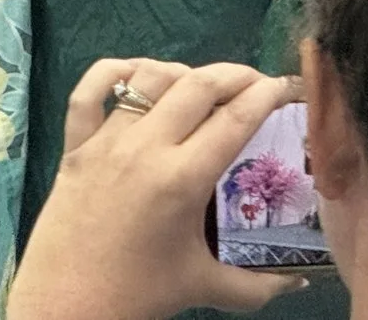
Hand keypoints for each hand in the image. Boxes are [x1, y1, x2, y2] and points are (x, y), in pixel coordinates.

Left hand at [8, 57, 301, 319]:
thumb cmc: (140, 293)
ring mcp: (105, 140)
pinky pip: (88, 91)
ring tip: (203, 84)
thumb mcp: (207, 287)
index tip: (284, 85)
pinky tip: (137, 73)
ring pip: (148, 79)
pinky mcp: (74, 143)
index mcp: (183, 179)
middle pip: (197, 87)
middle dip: (234, 74)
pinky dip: (113, 72)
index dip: (265, 96)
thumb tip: (299, 278)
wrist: (68, 299)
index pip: (234, 120)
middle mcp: (145, 148)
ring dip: (182, 72)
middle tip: (256, 80)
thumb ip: (260, 285)